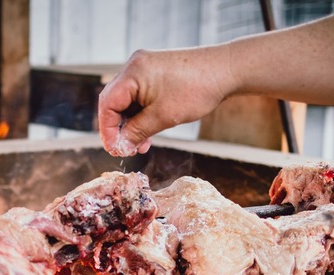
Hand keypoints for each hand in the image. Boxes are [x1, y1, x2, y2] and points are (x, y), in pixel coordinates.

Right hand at [97, 46, 235, 156]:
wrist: (226, 70)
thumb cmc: (197, 89)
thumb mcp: (163, 116)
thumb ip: (137, 132)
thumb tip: (120, 147)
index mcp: (132, 73)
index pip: (107, 104)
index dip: (107, 130)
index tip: (115, 149)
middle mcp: (134, 66)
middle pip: (113, 101)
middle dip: (118, 128)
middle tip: (125, 149)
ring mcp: (144, 68)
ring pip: (127, 101)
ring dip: (130, 124)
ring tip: (140, 145)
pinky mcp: (154, 72)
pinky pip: (139, 96)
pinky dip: (140, 114)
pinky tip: (147, 132)